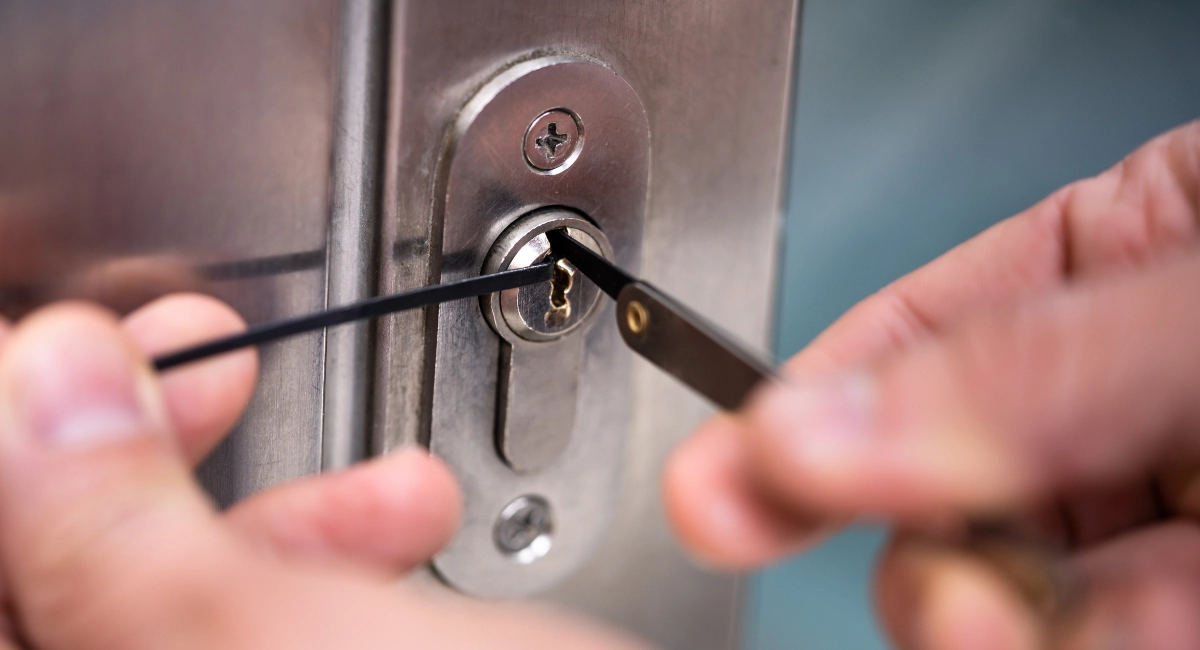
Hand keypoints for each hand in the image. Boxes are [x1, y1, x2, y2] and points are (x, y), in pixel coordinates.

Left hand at [0, 298, 642, 648]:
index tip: (62, 370)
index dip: (4, 463)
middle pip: (52, 594)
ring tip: (359, 465)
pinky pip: (263, 630)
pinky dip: (330, 561)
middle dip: (134, 464)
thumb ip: (119, 540)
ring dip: (267, 510)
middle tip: (196, 371)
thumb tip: (40, 385)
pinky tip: (405, 517)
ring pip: (167, 611)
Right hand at [665, 121, 1199, 648]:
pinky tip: (1107, 635)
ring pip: (1015, 585)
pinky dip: (1086, 648)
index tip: (716, 488)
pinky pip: (1106, 636)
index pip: (915, 330)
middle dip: (914, 547)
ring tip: (1001, 626)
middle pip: (947, 480)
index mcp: (1123, 259)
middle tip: (930, 594)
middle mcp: (1131, 390)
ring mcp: (1175, 500)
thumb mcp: (1198, 306)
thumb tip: (817, 431)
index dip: (803, 409)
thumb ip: (1023, 367)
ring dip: (987, 620)